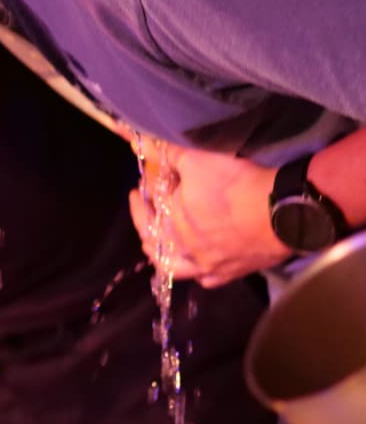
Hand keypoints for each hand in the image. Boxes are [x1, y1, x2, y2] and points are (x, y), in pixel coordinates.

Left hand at [127, 141, 291, 287]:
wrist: (284, 211)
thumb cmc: (237, 184)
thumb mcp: (198, 159)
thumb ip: (168, 154)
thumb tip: (145, 144)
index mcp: (171, 223)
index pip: (147, 212)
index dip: (141, 199)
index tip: (139, 189)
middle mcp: (184, 249)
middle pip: (157, 240)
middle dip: (147, 224)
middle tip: (148, 212)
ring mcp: (207, 265)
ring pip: (175, 266)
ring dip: (164, 254)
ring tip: (161, 244)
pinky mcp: (231, 273)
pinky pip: (207, 279)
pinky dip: (198, 272)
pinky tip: (198, 266)